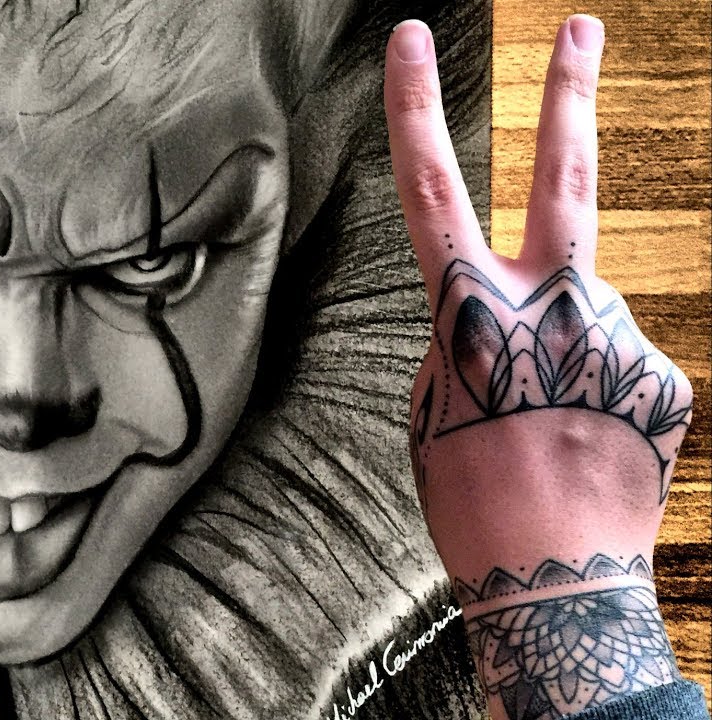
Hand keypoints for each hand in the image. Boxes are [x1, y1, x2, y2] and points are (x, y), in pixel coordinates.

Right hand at [385, 15, 693, 719]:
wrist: (553, 576)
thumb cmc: (470, 497)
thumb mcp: (432, 406)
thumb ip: (468, 335)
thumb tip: (511, 309)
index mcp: (468, 312)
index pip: (431, 187)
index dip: (413, 107)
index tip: (410, 39)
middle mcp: (550, 304)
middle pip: (563, 174)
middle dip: (568, 91)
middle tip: (583, 30)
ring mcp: (616, 332)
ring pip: (587, 311)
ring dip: (568, 357)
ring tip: (554, 428)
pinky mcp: (667, 371)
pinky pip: (621, 361)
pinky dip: (601, 395)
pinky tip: (589, 442)